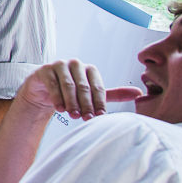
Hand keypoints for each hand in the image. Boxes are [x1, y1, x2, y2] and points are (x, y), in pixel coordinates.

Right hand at [15, 60, 141, 121]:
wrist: (42, 92)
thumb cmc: (68, 93)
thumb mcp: (91, 96)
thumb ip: (112, 95)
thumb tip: (139, 92)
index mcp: (89, 70)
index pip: (98, 87)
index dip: (99, 103)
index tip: (99, 117)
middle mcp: (76, 65)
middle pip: (84, 86)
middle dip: (86, 104)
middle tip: (86, 118)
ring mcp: (59, 65)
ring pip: (69, 85)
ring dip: (71, 102)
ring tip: (73, 115)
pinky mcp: (45, 70)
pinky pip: (53, 84)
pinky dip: (57, 97)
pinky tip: (59, 109)